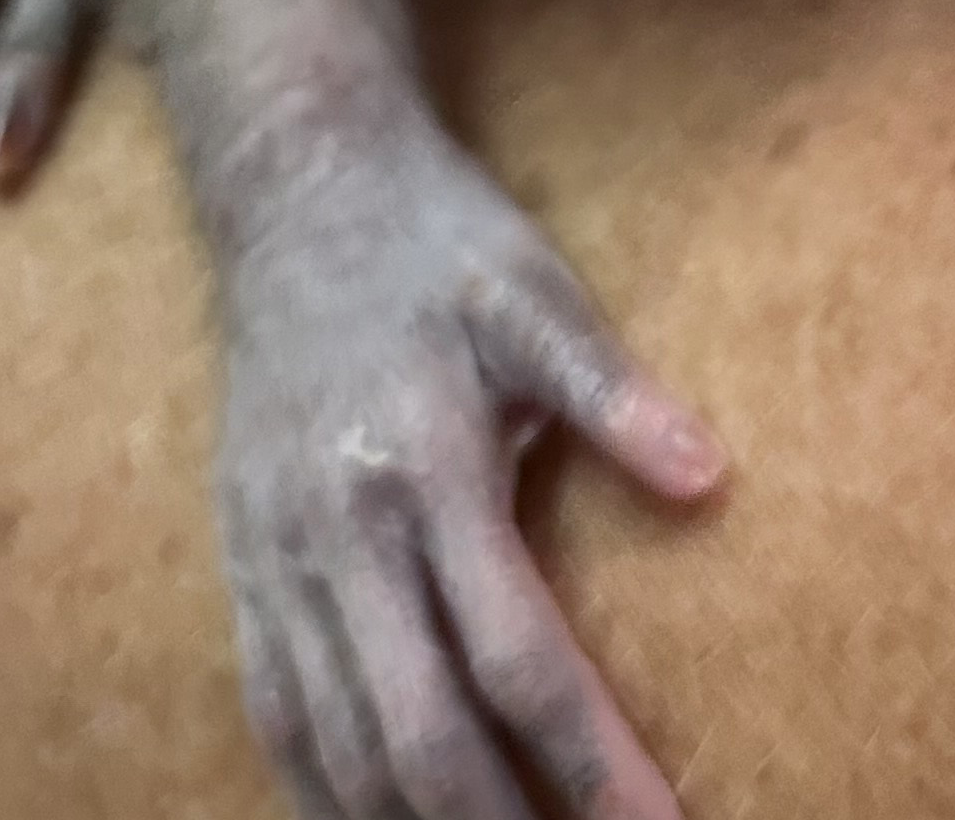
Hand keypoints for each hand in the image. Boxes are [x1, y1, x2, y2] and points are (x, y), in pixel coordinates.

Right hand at [215, 126, 727, 819]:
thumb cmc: (436, 243)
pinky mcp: (243, 567)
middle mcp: (337, 534)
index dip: (588, 760)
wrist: (294, 194)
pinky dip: (330, 798)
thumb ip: (612, 389)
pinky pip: (279, 717)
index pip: (514, 656)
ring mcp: (276, 561)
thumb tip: (711, 476)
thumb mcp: (534, 289)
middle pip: (419, 738)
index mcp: (423, 467)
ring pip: (338, 751)